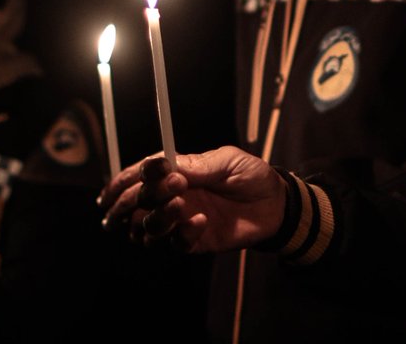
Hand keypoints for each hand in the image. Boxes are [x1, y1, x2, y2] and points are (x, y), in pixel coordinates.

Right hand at [99, 146, 286, 252]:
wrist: (274, 204)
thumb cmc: (251, 176)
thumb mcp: (229, 160)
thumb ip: (200, 164)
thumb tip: (168, 165)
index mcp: (174, 173)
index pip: (139, 175)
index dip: (130, 175)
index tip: (151, 171)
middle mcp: (170, 197)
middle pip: (134, 203)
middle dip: (140, 197)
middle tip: (171, 189)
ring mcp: (179, 221)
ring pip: (146, 227)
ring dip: (157, 217)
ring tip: (181, 205)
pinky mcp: (192, 242)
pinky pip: (174, 244)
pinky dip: (182, 234)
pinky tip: (202, 222)